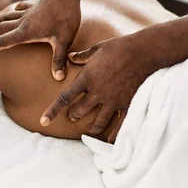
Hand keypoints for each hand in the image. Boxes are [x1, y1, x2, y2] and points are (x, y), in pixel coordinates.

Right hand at [0, 0, 81, 80]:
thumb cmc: (65, 17)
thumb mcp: (63, 41)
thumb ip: (59, 59)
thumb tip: (59, 78)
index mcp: (26, 32)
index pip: (3, 42)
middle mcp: (23, 21)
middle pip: (2, 28)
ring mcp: (29, 12)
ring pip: (8, 16)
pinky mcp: (36, 4)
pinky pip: (21, 7)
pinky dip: (15, 9)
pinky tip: (15, 8)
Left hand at [42, 32, 163, 142]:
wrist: (144, 52)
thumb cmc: (119, 47)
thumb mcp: (98, 48)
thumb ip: (82, 56)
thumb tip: (70, 57)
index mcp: (87, 78)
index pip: (64, 98)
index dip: (52, 111)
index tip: (43, 121)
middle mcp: (97, 92)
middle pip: (78, 112)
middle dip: (73, 115)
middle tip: (73, 115)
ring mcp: (112, 101)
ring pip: (97, 122)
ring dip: (91, 127)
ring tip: (89, 128)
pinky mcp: (127, 105)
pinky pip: (119, 125)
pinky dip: (113, 135)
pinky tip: (109, 140)